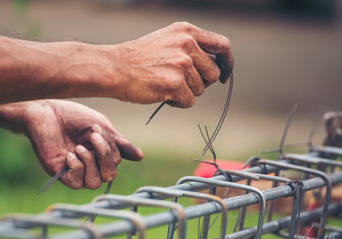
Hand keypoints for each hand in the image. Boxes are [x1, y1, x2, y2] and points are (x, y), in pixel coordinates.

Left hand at [0, 100, 142, 189]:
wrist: (45, 110)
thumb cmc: (72, 116)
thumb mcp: (101, 127)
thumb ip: (118, 143)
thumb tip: (140, 157)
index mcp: (100, 154)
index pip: (116, 163)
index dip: (111, 148)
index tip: (96, 129)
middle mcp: (89, 165)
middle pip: (108, 176)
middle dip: (104, 156)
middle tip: (91, 136)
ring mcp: (74, 170)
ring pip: (94, 183)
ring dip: (90, 162)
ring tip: (78, 146)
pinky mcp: (59, 173)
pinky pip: (76, 184)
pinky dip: (76, 168)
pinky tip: (69, 154)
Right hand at [110, 22, 232, 107]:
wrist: (114, 68)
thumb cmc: (138, 58)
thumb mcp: (167, 40)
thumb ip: (191, 48)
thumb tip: (215, 69)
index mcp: (187, 31)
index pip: (222, 45)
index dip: (227, 63)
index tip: (224, 75)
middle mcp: (187, 44)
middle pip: (212, 73)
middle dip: (200, 82)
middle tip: (180, 83)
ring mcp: (182, 64)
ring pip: (200, 89)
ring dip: (186, 93)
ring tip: (164, 85)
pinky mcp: (175, 84)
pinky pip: (189, 101)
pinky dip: (177, 103)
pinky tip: (162, 94)